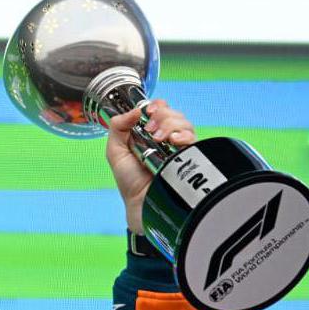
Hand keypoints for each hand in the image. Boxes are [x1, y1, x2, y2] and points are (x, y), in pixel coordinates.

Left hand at [105, 99, 195, 233]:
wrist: (142, 203)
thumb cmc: (129, 182)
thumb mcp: (115, 152)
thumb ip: (117, 127)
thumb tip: (134, 110)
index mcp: (149, 133)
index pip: (159, 109)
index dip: (155, 106)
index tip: (148, 111)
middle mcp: (166, 138)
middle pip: (172, 113)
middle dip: (161, 115)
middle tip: (150, 129)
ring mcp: (178, 147)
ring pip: (184, 122)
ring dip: (170, 125)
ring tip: (158, 139)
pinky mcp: (189, 157)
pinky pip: (193, 138)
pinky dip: (184, 134)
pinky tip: (174, 141)